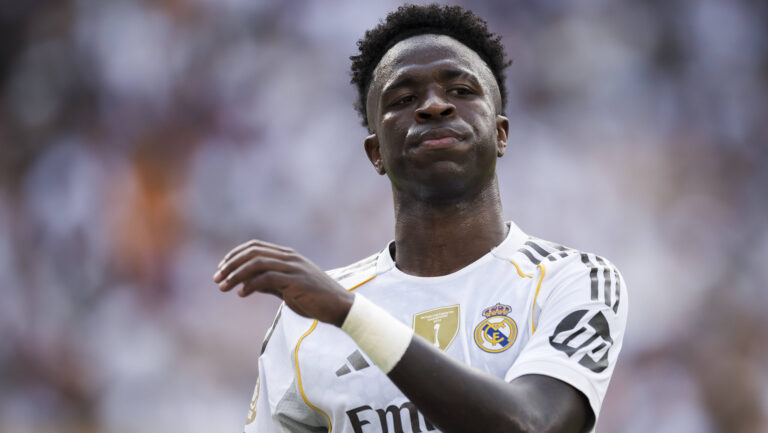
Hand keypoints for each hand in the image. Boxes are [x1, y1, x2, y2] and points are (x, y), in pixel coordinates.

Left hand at [213, 239, 353, 325]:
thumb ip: (270, 283)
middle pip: (252, 252)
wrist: (340, 307)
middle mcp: (289, 257)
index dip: (235, 255)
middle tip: (216, 278)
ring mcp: (293, 267)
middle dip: (230, 264)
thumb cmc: (315, 299)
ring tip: (223, 287)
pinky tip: (241, 294)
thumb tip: (247, 284)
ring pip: (257, 263)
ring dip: (236, 274)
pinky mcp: (296, 281)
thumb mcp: (288, 289)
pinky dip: (250, 285)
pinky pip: (267, 278)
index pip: (255, 246)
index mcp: (288, 255)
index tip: (221, 268)